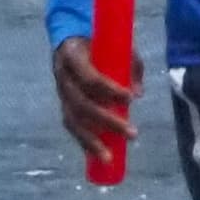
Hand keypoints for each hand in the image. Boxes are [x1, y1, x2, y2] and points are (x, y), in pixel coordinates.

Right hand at [51, 35, 132, 164]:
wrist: (69, 41)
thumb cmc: (99, 43)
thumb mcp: (116, 44)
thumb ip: (130, 65)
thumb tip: (139, 94)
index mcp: (72, 56)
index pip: (89, 77)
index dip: (109, 90)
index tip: (130, 98)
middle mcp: (62, 77)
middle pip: (82, 105)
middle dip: (107, 121)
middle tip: (132, 133)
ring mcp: (60, 93)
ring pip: (73, 121)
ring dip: (92, 141)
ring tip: (110, 158)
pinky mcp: (63, 105)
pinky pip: (71, 127)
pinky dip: (84, 142)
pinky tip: (99, 155)